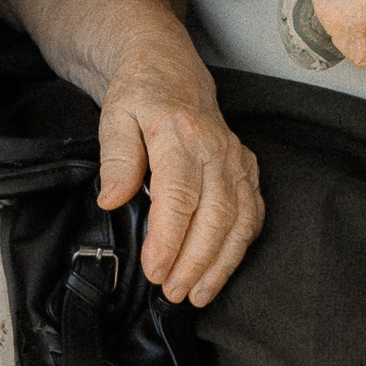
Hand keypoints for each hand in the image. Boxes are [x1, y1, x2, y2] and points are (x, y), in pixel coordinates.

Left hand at [95, 51, 263, 305]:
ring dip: (221, 263)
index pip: (179, 196)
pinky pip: (253, 213)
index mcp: (180, 134)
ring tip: (198, 294)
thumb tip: (112, 199)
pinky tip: (222, 269)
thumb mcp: (114, 117)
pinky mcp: (247, 169)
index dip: (169, 239)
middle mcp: (216, 148)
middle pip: (215, 215)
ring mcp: (236, 159)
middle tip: (172, 291)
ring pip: (240, 219)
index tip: (155, 270)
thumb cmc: (140, 96)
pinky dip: (240, 246)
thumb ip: (116, 159)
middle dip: (195, 261)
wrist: (170, 71)